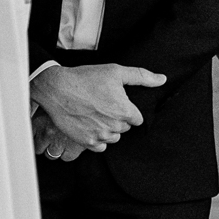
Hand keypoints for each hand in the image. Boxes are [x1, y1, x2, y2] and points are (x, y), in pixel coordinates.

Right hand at [31, 63, 166, 151]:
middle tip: (102, 105)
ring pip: (113, 137)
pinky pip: (100, 146)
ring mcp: (100, 135)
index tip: (115, 102)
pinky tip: (89, 125)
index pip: (137, 119)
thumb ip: (141, 76)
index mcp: (125, 111)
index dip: (127, 109)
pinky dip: (97, 138)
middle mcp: (115, 126)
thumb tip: (162, 79)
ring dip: (108, 129)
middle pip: (125, 128)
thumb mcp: (115, 72)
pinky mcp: (87, 142)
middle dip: (117, 119)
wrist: (56, 89)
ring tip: (95, 114)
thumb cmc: (85, 78)